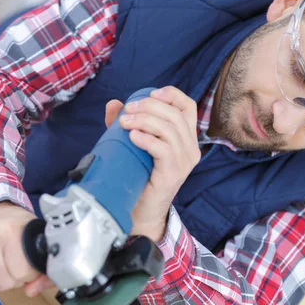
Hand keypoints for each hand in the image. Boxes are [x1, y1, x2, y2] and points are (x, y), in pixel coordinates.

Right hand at [0, 202, 52, 296]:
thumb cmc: (13, 225)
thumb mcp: (33, 234)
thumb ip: (40, 263)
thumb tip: (32, 291)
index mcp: (10, 229)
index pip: (22, 271)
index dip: (30, 274)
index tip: (30, 267)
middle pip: (6, 282)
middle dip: (16, 280)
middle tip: (17, 267)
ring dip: (1, 282)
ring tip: (4, 267)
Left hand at [105, 86, 200, 241]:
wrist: (140, 211)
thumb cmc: (138, 176)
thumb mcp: (133, 144)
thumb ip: (127, 123)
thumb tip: (114, 103)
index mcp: (186, 138)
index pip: (188, 107)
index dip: (171, 95)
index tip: (150, 93)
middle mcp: (191, 148)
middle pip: (174, 115)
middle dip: (149, 106)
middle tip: (127, 111)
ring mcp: (184, 162)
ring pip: (169, 129)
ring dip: (144, 120)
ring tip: (125, 123)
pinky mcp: (174, 173)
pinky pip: (163, 149)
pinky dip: (146, 139)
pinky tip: (132, 137)